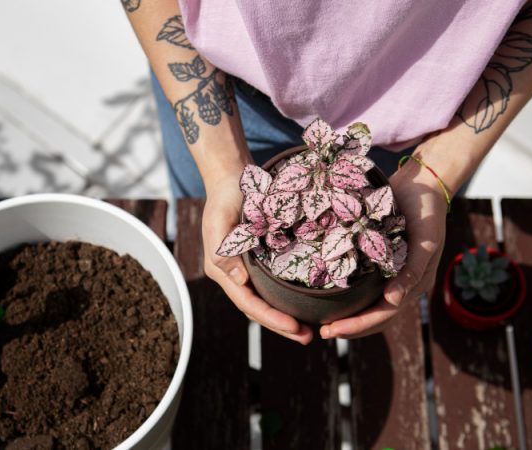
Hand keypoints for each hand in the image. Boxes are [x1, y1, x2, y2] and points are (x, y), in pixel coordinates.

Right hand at [203, 176, 313, 344]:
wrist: (232, 178)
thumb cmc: (225, 197)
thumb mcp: (220, 219)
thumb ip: (223, 249)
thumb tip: (238, 280)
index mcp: (223, 271)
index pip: (248, 303)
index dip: (271, 318)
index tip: (295, 327)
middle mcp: (236, 275)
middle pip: (259, 309)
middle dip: (282, 326)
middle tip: (309, 337)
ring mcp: (249, 269)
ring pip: (268, 301)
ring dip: (288, 317)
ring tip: (312, 329)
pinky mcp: (262, 260)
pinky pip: (276, 285)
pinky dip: (291, 298)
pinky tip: (309, 303)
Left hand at [319, 162, 447, 338]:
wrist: (423, 182)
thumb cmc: (427, 211)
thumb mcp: (426, 240)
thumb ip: (412, 270)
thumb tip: (393, 301)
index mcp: (414, 283)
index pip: (384, 314)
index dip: (359, 326)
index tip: (333, 330)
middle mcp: (400, 282)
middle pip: (374, 315)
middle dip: (350, 327)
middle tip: (322, 332)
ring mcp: (389, 271)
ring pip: (367, 302)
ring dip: (347, 314)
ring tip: (321, 319)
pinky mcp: (377, 257)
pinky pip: (361, 281)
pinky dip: (346, 292)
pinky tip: (326, 292)